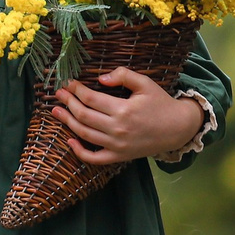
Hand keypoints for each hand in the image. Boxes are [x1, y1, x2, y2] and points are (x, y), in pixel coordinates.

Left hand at [54, 69, 204, 164]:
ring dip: (67, 122)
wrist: (178, 128)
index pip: (90, 98)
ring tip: (56, 111)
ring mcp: (117, 146)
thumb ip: (123, 75)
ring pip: (84, 134)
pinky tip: (70, 141)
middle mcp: (117, 129)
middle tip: (58, 93)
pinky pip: (94, 158)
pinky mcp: (119, 156)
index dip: (76, 89)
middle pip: (83, 115)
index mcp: (123, 109)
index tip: (68, 82)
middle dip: (67, 102)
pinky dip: (79, 152)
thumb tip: (100, 78)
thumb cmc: (160, 103)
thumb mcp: (145, 83)